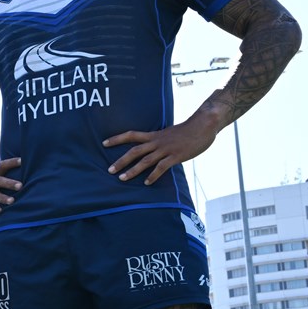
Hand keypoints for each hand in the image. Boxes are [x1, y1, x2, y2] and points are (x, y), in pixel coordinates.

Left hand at [105, 120, 219, 184]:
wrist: (203, 125)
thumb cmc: (187, 131)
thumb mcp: (168, 134)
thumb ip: (159, 141)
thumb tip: (153, 148)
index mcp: (154, 135)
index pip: (131, 135)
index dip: (117, 138)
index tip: (104, 143)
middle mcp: (157, 142)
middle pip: (134, 151)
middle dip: (121, 161)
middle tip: (109, 170)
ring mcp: (166, 149)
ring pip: (145, 160)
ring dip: (133, 170)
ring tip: (122, 179)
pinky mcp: (176, 156)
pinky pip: (161, 167)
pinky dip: (153, 176)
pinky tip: (146, 183)